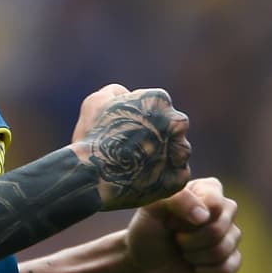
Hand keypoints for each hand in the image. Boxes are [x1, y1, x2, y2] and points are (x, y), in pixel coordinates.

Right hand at [77, 88, 190, 210]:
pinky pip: (178, 174)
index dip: (142, 116)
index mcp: (158, 100)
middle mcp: (176, 122)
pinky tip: (146, 178)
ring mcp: (179, 151)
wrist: (92, 177)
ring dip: (165, 155)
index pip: (158, 104)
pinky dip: (166, 177)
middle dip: (160, 134)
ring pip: (180, 150)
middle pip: (175, 126)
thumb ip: (118, 94)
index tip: (128, 128)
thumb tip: (127, 98)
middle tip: (137, 147)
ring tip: (140, 165)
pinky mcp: (178, 177)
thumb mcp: (97, 101)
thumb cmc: (91, 136)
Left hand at [123, 177, 241, 272]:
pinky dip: (205, 272)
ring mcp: (229, 235)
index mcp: (208, 189)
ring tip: (183, 251)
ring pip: (224, 249)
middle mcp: (223, 210)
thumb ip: (178, 199)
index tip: (170, 222)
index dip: (189, 219)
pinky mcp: (231, 261)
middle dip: (190, 240)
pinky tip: (194, 267)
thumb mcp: (153, 207)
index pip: (214, 202)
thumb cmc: (148, 229)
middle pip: (219, 228)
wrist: (144, 262)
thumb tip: (204, 216)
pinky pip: (228, 269)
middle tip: (176, 239)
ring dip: (195, 256)